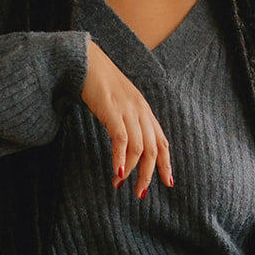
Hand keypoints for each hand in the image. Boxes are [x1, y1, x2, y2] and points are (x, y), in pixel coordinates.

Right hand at [81, 38, 172, 196]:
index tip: (167, 182)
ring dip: (132, 171)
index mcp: (145, 111)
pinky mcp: (112, 110)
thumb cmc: (100, 83)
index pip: (162, 142)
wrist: (86, 61)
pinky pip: (121, 139)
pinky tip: (117, 171)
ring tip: (120, 184)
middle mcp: (141, 111)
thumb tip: (128, 144)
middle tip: (140, 193)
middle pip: (152, 149)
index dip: (166, 163)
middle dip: (148, 174)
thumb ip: (127, 121)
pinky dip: (121, 158)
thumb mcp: (119, 103)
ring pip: (139, 148)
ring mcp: (128, 110)